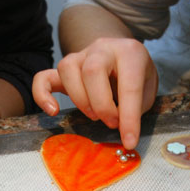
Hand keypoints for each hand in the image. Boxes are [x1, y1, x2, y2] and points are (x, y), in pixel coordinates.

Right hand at [32, 38, 157, 148]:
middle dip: (102, 105)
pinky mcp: (63, 70)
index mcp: (129, 52)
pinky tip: (53, 111)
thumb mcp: (147, 90)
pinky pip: (42, 79)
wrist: (121, 58)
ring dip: (80, 100)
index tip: (129, 142)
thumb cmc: (135, 77)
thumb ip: (136, 107)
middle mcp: (102, 48)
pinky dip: (42, 96)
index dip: (129, 118)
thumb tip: (122, 133)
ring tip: (93, 115)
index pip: (129, 86)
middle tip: (111, 122)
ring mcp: (80, 55)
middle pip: (93, 71)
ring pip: (68, 70)